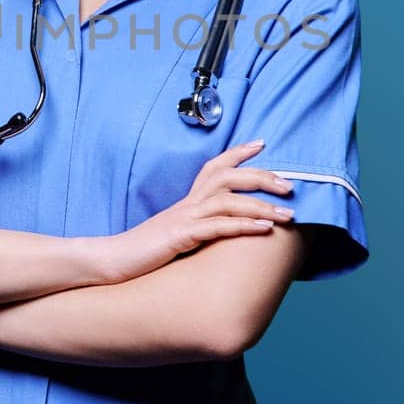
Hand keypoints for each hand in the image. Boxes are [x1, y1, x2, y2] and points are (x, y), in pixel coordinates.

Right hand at [100, 140, 294, 283]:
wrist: (112, 260)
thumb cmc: (145, 252)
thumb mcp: (176, 234)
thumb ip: (197, 227)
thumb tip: (220, 230)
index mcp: (187, 201)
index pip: (215, 166)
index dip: (239, 152)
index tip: (263, 143)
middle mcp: (187, 204)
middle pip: (228, 177)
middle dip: (262, 177)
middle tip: (291, 184)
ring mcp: (183, 218)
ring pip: (228, 201)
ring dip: (262, 205)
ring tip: (288, 213)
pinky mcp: (179, 236)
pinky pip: (217, 227)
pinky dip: (244, 226)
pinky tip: (264, 229)